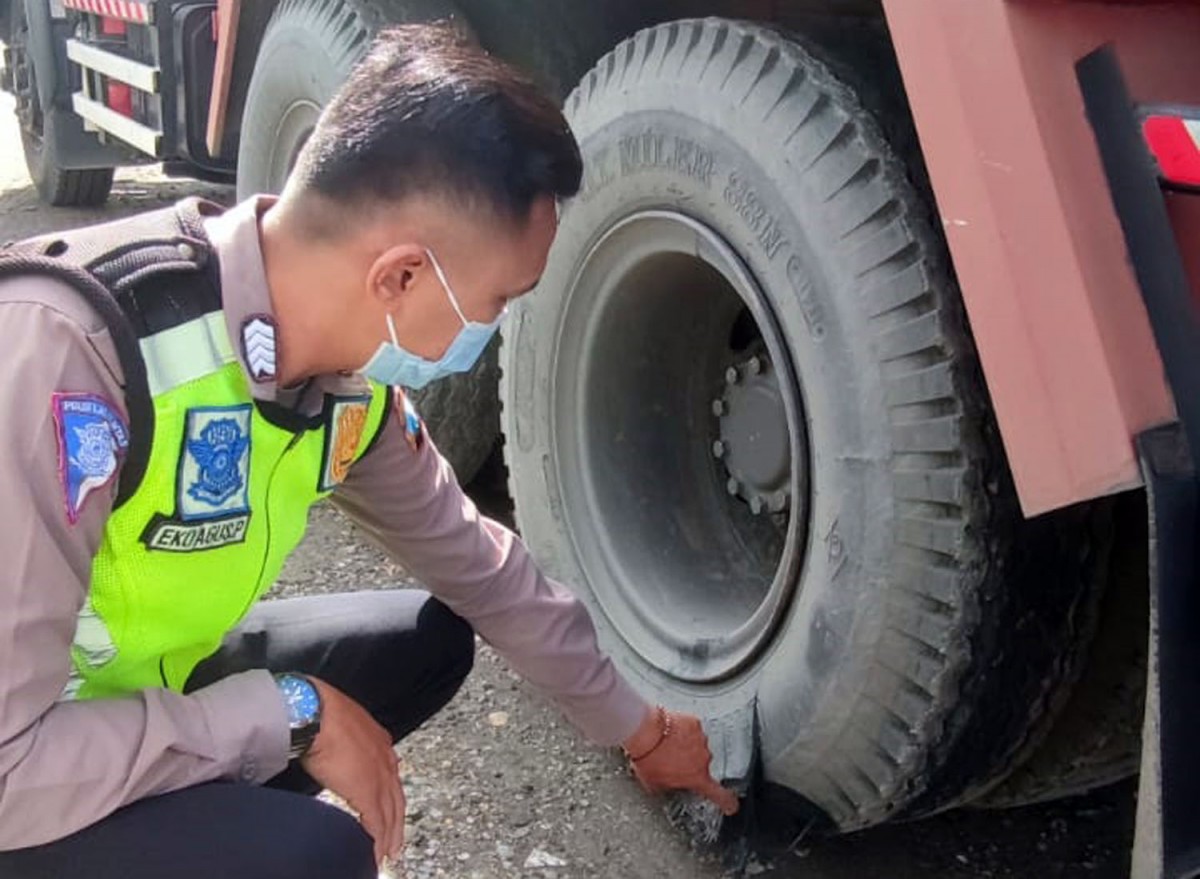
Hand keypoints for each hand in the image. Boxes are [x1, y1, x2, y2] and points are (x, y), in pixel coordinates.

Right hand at [300, 678, 404, 864]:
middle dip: (396, 825)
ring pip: (390, 814)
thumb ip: (346, 742)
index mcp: (380, 744)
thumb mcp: (341, 725)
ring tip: (385, 854)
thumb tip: (332, 750)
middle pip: (396, 800)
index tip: (390, 815)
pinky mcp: (366, 792)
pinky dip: (377, 841)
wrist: (316, 713)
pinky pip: (376, 824)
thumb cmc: (321, 713)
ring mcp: (378, 776)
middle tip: (394, 844)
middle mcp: (385, 760)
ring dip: (388, 837)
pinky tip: (375, 853)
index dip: (391, 800)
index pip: (391, 779)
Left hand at [623, 706, 739, 815]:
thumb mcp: (654, 783)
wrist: (644, 731)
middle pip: (701, 765)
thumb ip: (667, 788)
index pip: (719, 796)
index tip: (731, 806)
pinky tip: (669, 732)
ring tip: (666, 745)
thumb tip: (664, 786)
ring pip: (696, 746)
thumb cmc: (648, 757)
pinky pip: (691, 729)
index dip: (727, 802)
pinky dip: (683, 730)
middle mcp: (704, 759)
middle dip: (689, 764)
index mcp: (697, 778)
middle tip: (670, 761)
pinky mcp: (695, 723)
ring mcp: (701, 739)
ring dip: (685, 746)